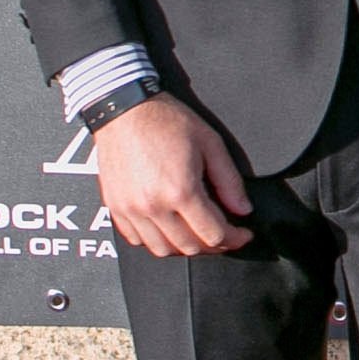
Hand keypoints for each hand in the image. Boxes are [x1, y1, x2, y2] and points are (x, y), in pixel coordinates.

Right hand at [94, 95, 253, 256]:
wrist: (124, 110)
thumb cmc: (165, 120)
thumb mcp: (210, 144)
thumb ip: (229, 181)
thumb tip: (242, 209)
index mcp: (180, 191)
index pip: (213, 234)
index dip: (235, 238)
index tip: (243, 234)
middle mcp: (153, 206)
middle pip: (189, 247)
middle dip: (214, 246)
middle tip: (226, 234)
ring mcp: (130, 210)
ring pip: (162, 250)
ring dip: (185, 247)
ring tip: (198, 233)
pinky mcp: (115, 208)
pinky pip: (136, 240)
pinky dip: (156, 241)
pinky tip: (169, 228)